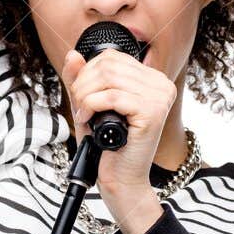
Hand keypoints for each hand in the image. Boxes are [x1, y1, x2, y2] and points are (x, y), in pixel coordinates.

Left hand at [60, 48, 176, 233]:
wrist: (122, 179)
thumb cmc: (109, 146)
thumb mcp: (91, 105)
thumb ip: (81, 79)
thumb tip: (72, 54)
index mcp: (153, 79)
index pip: (113, 57)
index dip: (87, 71)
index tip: (80, 95)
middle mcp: (161, 84)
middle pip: (109, 64)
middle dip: (83, 84)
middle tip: (79, 107)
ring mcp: (160, 98)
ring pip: (108, 78)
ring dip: (85, 96)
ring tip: (83, 114)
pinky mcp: (152, 113)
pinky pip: (112, 97)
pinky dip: (91, 106)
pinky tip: (88, 121)